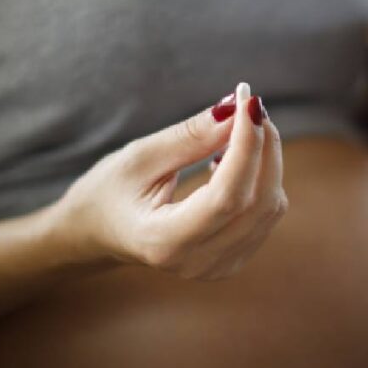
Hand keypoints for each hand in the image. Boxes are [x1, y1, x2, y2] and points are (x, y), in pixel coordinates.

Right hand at [51, 83, 286, 279]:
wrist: (97, 233)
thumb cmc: (109, 191)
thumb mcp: (141, 157)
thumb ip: (192, 136)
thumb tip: (237, 108)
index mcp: (165, 242)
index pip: (228, 195)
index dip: (247, 145)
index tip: (248, 100)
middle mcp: (197, 262)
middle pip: (259, 202)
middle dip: (264, 146)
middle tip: (249, 104)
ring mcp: (218, 267)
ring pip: (271, 207)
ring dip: (266, 159)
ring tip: (236, 130)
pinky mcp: (233, 260)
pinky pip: (267, 214)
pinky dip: (262, 178)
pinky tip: (233, 160)